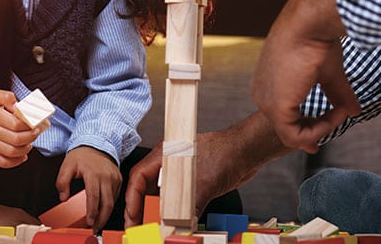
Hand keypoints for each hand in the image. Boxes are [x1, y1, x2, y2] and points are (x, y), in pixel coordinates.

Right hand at [0, 89, 42, 167]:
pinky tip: (22, 155)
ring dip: (26, 149)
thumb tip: (17, 104)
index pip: (16, 124)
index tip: (35, 122)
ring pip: (12, 152)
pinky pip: (3, 162)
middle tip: (37, 131)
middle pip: (16, 139)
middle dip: (31, 137)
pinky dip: (16, 162)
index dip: (29, 125)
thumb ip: (7, 96)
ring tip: (30, 142)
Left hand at [56, 146, 120, 230]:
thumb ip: (62, 182)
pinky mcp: (119, 179)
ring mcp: (115, 178)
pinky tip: (103, 210)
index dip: (92, 212)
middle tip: (95, 227)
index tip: (90, 222)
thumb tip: (63, 198)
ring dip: (106, 214)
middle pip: (107, 203)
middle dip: (101, 218)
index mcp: (94, 174)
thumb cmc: (82, 154)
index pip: (94, 197)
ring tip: (98, 222)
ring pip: (113, 201)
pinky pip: (116, 196)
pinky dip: (110, 205)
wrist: (97, 142)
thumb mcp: (67, 166)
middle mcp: (107, 176)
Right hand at [123, 112, 290, 226]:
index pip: (139, 177)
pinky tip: (175, 223)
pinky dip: (174, 210)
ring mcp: (181, 171)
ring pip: (162, 194)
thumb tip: (178, 227)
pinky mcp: (193, 180)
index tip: (132, 218)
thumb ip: (190, 208)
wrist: (248, 151)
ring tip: (154, 229)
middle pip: (147, 187)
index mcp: (165, 154)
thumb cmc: (226, 154)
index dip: (132, 199)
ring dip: (158, 211)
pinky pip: (177, 197)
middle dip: (142, 208)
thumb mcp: (204, 184)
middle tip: (139, 228)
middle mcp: (169, 162)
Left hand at [250, 0, 360, 152]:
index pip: (283, 115)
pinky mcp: (276, 109)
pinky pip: (297, 136)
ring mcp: (266, 103)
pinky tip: (337, 112)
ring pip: (293, 135)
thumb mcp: (328, 72)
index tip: (322, 133)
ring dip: (323, 127)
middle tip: (329, 133)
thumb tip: (355, 110)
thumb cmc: (316, 38)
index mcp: (268, 82)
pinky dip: (321, 129)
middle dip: (311, 134)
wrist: (309, 23)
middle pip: (286, 127)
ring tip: (342, 110)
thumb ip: (337, 94)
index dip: (304, 127)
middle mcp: (262, 94)